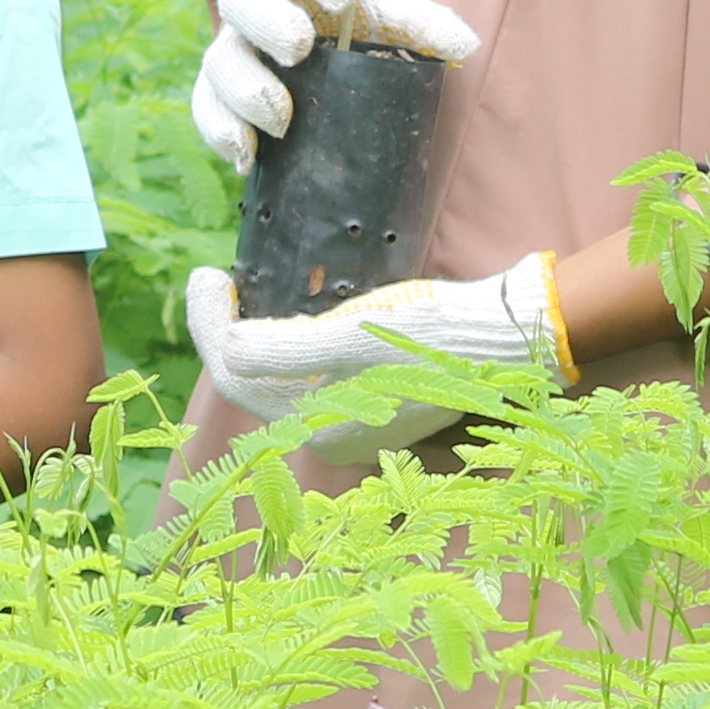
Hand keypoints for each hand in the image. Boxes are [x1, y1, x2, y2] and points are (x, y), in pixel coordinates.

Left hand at [183, 255, 567, 437]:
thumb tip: (225, 348)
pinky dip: (284, 342)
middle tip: (214, 278)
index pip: (236, 375)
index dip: (208, 326)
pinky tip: (285, 311)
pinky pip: (308, 372)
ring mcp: (353, 418)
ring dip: (250, 336)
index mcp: (317, 428)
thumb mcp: (351, 337)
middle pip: (252, 380)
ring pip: (278, 377)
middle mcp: (329, 435)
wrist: (502, 341)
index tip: (207, 274)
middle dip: (222, 330)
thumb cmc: (427, 338)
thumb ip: (283, 348)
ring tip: (239, 292)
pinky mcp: (373, 396)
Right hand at [188, 0, 482, 174]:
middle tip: (298, 50)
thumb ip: (423, 27)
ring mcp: (233, 51)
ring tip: (282, 122)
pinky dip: (221, 134)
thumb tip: (467, 44)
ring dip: (245, 88)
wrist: (322, 80)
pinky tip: (247, 158)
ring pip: (218, 58)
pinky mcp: (216, 95)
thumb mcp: (390, 26)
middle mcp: (259, 7)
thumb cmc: (357, 40)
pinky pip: (204, 110)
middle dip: (267, 22)